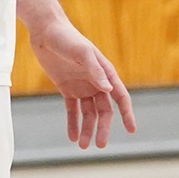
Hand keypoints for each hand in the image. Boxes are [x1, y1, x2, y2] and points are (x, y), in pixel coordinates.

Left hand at [29, 19, 135, 149]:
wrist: (46, 31)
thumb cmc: (67, 38)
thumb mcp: (82, 52)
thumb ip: (95, 70)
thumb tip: (108, 90)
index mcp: (105, 73)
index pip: (120, 97)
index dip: (127, 114)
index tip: (132, 130)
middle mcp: (96, 82)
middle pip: (104, 111)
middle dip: (103, 128)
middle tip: (100, 145)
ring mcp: (82, 86)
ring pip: (88, 114)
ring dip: (87, 129)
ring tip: (82, 146)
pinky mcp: (67, 88)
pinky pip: (72, 110)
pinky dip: (73, 123)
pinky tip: (72, 137)